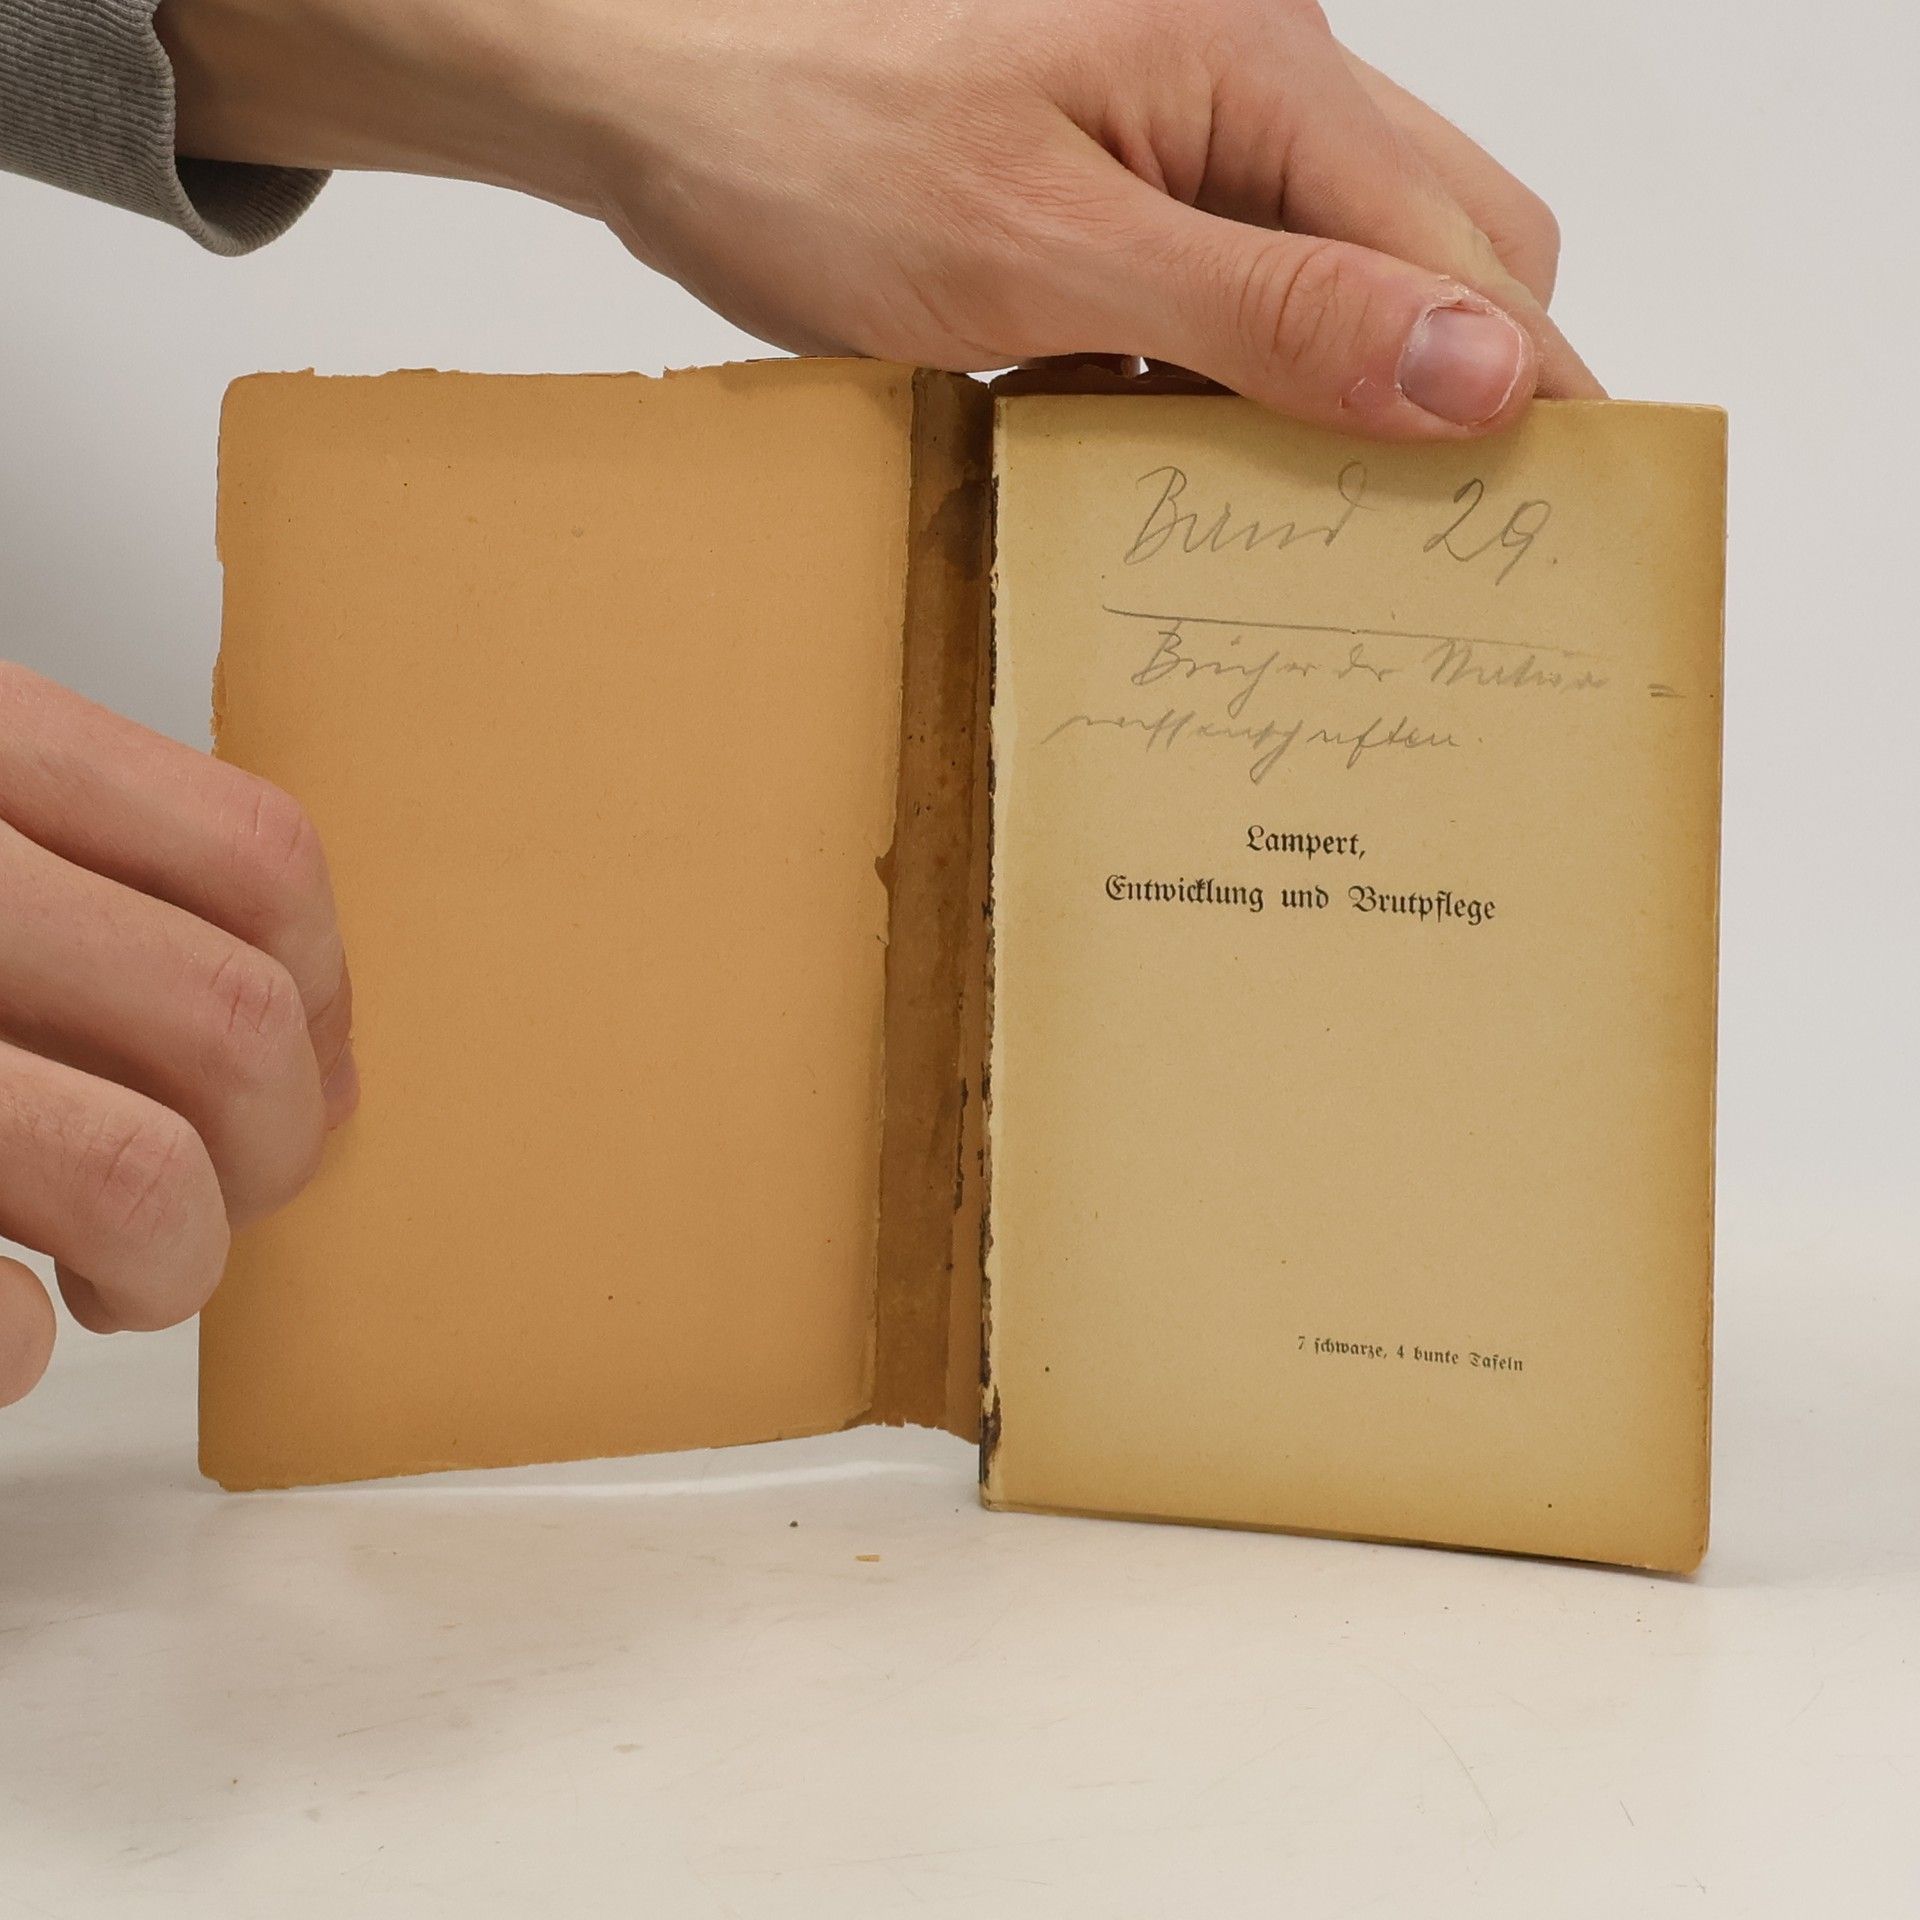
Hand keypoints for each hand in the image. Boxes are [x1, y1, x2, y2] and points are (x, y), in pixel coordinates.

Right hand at [0, 666, 355, 1407]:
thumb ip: (80, 863)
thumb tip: (289, 1016)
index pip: (256, 856)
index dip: (327, 990)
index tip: (316, 1063)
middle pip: (229, 1021)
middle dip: (274, 1145)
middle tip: (233, 1193)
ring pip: (139, 1174)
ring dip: (172, 1257)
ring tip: (124, 1276)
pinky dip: (14, 1347)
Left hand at [160, 0, 1601, 437]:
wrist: (644, 88)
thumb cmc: (811, 138)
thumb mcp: (1048, 253)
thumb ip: (1272, 309)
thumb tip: (1478, 373)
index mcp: (1259, 69)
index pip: (1468, 244)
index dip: (1518, 387)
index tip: (1545, 525)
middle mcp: (1244, 83)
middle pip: (1428, 244)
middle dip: (1440, 389)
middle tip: (1424, 548)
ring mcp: (1175, 130)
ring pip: (1331, 272)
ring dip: (1331, 396)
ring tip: (1307, 534)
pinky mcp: (1108, 182)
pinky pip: (1225, 287)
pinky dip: (1228, 379)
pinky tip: (1181, 460)